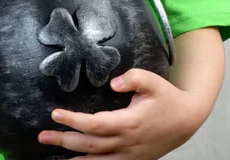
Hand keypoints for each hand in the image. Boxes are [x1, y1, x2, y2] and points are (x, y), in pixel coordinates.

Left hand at [38, 68, 201, 158]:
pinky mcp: (133, 159)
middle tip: (42, 136)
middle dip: (64, 140)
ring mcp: (130, 154)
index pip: (94, 125)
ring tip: (53, 155)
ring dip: (74, 157)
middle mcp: (127, 142)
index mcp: (129, 122)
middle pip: (90, 145)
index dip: (73, 120)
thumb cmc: (167, 98)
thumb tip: (113, 83)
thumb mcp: (152, 81)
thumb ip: (133, 78)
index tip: (55, 113)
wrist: (187, 120)